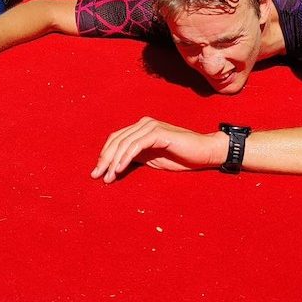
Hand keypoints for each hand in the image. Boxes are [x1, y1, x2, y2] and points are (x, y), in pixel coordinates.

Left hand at [90, 117, 225, 182]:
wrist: (204, 153)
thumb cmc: (180, 158)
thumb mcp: (152, 160)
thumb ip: (134, 159)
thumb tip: (112, 169)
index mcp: (140, 129)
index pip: (116, 139)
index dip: (104, 155)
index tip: (97, 173)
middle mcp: (143, 124)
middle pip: (117, 140)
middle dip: (104, 159)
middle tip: (96, 176)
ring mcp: (151, 126)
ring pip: (124, 143)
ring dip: (113, 161)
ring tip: (108, 177)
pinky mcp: (159, 132)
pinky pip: (137, 145)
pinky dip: (126, 157)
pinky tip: (119, 169)